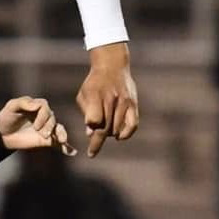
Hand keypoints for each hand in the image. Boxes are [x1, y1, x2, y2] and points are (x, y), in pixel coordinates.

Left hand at [0, 96, 75, 154]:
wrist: (3, 134)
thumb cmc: (7, 117)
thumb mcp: (11, 106)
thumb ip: (23, 102)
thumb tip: (37, 104)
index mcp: (37, 106)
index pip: (45, 107)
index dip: (43, 116)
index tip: (36, 126)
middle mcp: (44, 116)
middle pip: (52, 119)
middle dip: (49, 127)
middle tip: (43, 134)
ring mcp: (46, 129)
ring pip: (58, 130)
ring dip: (61, 135)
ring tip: (61, 141)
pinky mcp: (46, 140)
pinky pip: (58, 143)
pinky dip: (66, 147)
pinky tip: (72, 152)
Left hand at [77, 43, 138, 158]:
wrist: (112, 66)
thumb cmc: (94, 83)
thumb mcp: (84, 94)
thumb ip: (86, 114)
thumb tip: (90, 134)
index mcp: (95, 95)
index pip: (94, 119)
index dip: (91, 126)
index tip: (89, 132)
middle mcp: (110, 99)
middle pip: (105, 128)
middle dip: (97, 143)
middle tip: (92, 152)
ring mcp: (123, 102)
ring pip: (116, 129)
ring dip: (109, 135)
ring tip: (104, 130)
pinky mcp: (133, 104)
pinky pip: (133, 125)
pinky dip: (126, 134)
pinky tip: (119, 136)